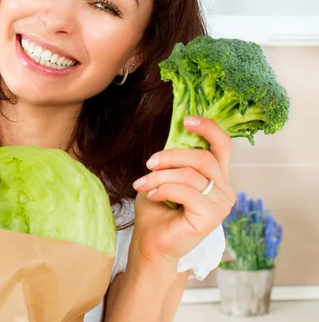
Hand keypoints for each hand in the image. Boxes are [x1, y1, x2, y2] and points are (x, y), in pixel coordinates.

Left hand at [129, 116, 235, 267]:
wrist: (152, 246)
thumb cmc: (157, 213)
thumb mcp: (163, 177)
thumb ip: (173, 161)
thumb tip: (172, 137)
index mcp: (215, 176)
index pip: (223, 145)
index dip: (208, 128)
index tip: (187, 120)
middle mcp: (224, 188)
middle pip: (203, 157)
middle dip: (170, 156)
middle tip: (149, 164)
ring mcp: (221, 203)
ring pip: (191, 173)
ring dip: (160, 175)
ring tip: (142, 183)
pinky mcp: (211, 217)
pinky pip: (186, 191)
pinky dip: (163, 189)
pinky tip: (151, 196)